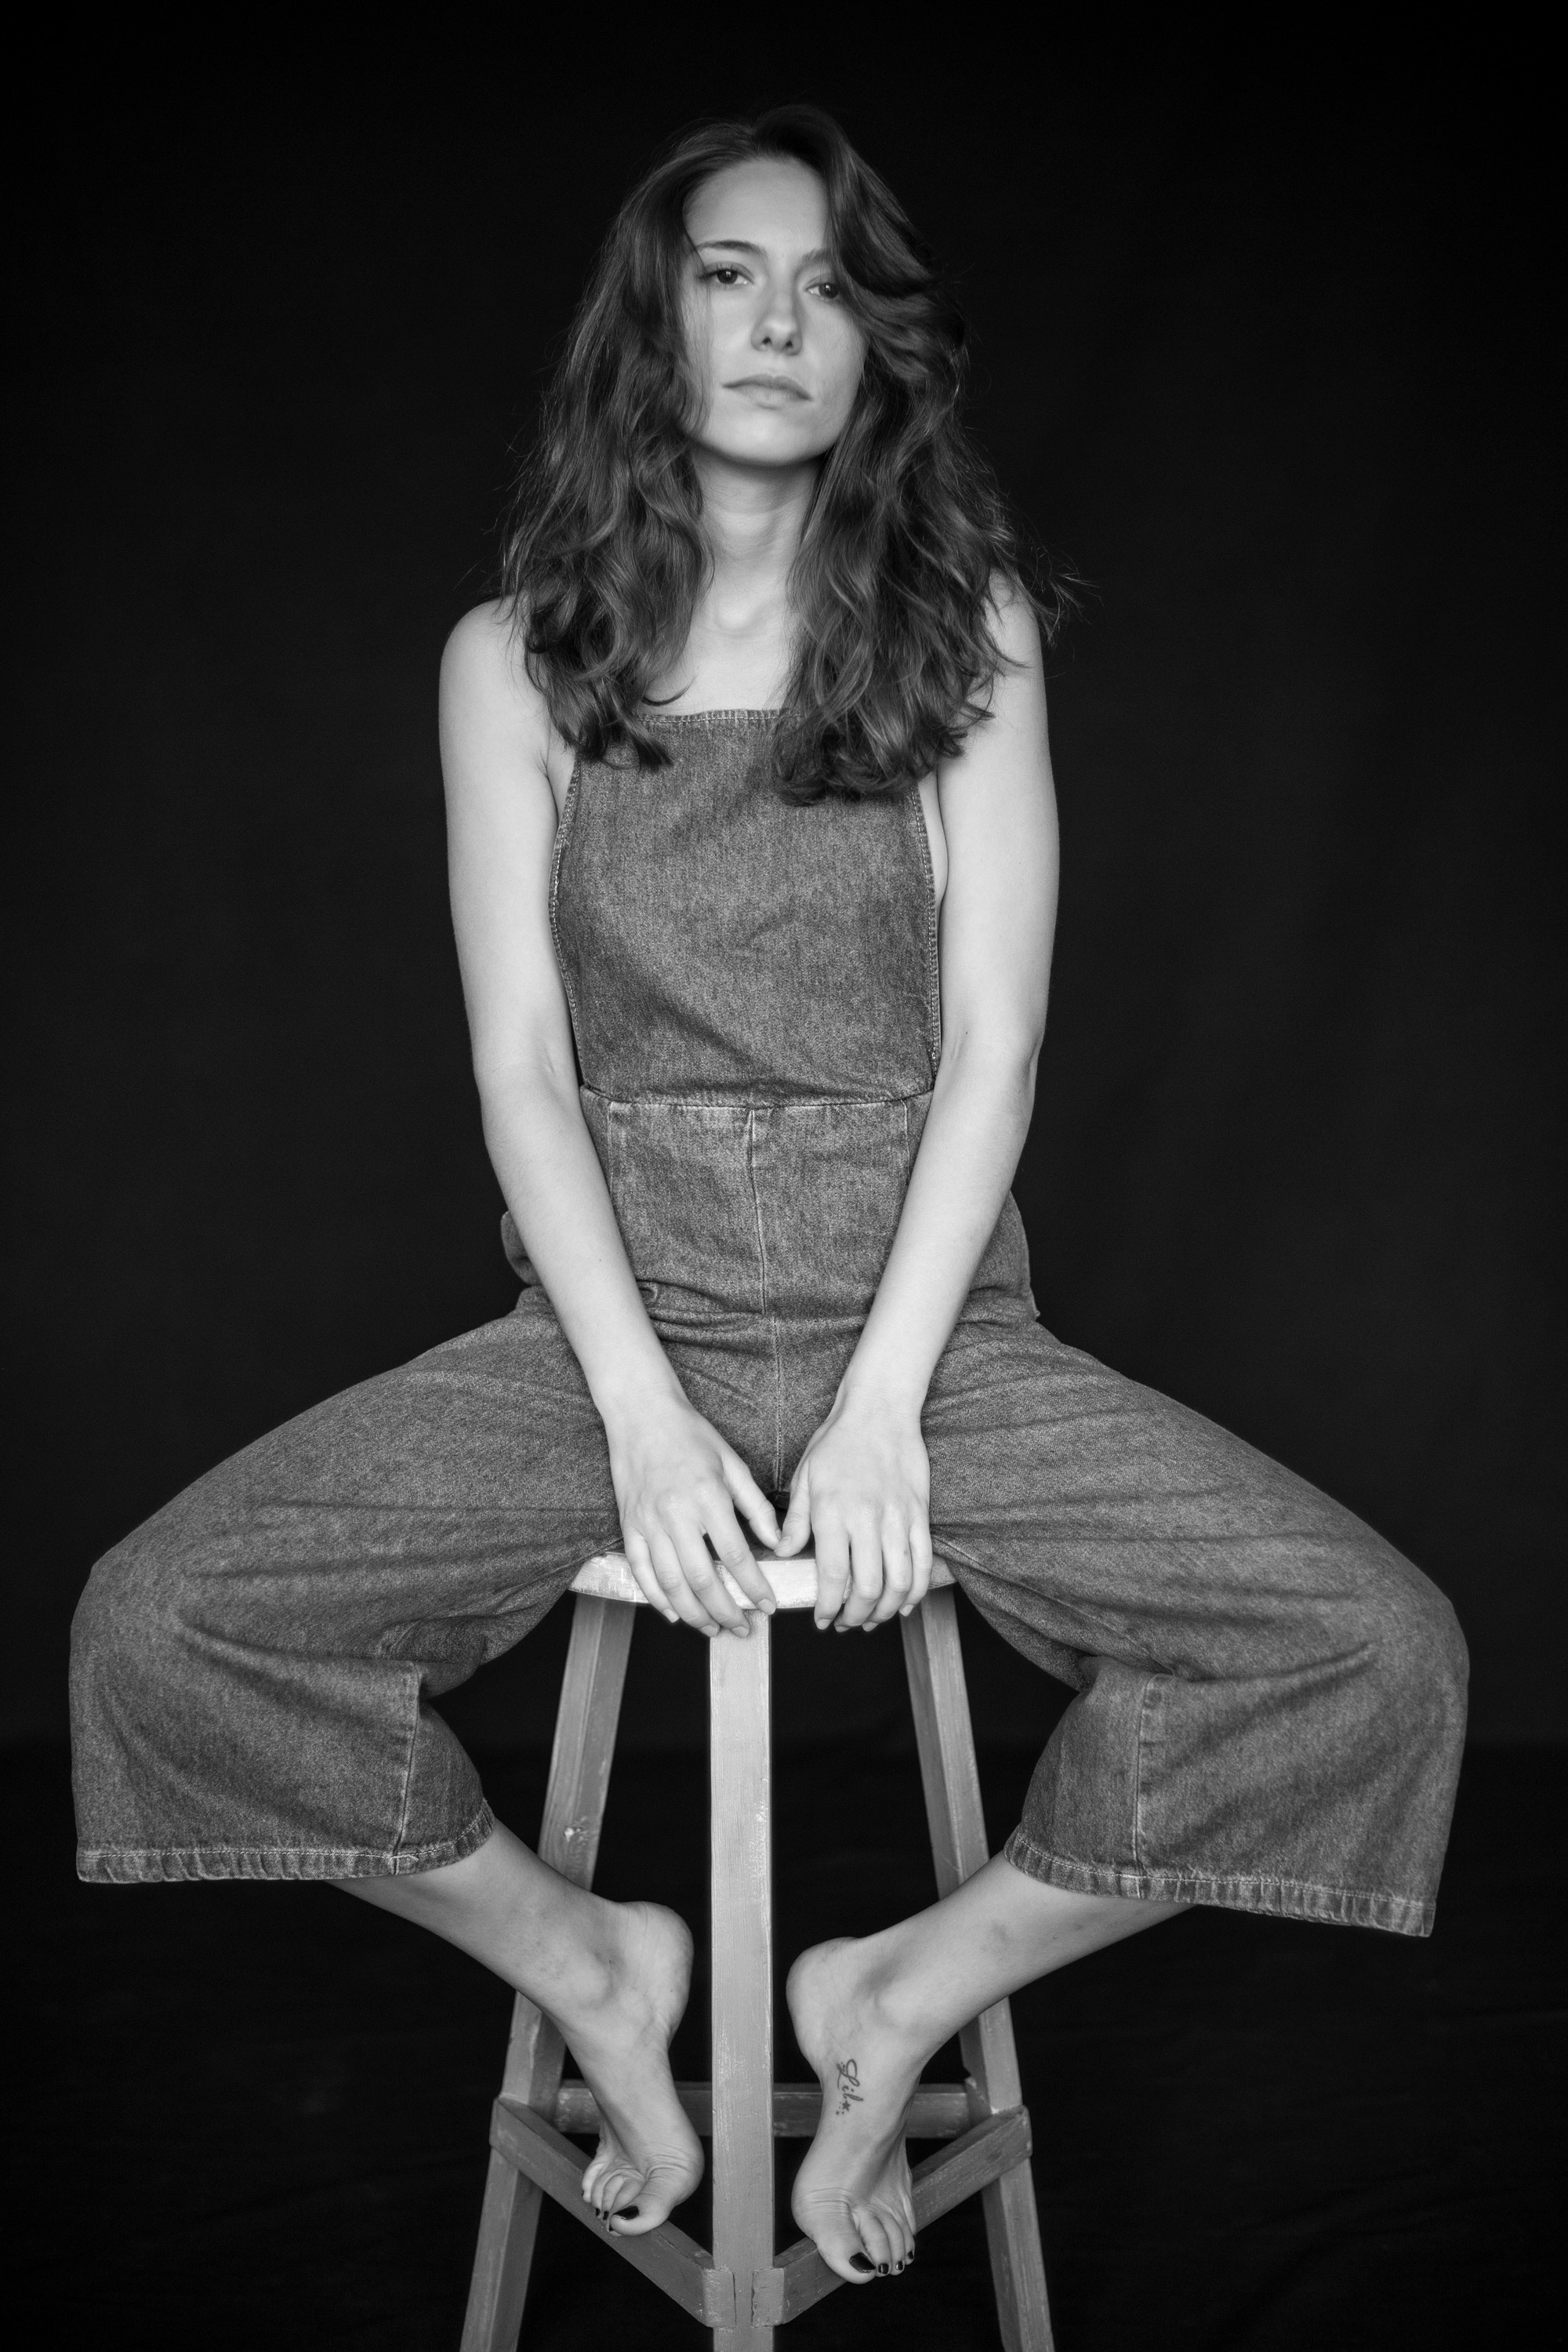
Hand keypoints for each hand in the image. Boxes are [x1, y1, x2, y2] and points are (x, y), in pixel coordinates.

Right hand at [605, 1391, 780, 1636]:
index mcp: (707, 1496)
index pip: (734, 1554)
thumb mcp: (732, 1462)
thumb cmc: (691, 1435)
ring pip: (670, 1582)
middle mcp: (675, 1513)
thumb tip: (777, 1542)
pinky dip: (656, 1598)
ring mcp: (647, 1522)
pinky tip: (674, 1614)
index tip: (768, 1605)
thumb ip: (755, 1505)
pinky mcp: (628, 1525)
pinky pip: (640, 1571)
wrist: (642, 1414)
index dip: (753, 1586)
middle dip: (726, 1610)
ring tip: (714, 1628)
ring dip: (694, 1613)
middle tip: (743, 1628)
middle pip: (701, 1577)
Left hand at [772, 1390, 933, 1630]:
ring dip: (885, 1610)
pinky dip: (915, 1590)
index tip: (822, 1620)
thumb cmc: (838, 1441)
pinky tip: (902, 1602)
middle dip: (856, 1617)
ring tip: (872, 1618)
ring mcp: (898, 1518)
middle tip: (846, 1624)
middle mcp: (867, 1520)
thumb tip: (781, 1553)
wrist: (880, 1409)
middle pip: (868, 1588)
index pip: (833, 1577)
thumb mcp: (805, 1477)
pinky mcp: (919, 1514)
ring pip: (899, 1582)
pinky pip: (922, 1562)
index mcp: (833, 1513)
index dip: (828, 1608)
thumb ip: (796, 1520)